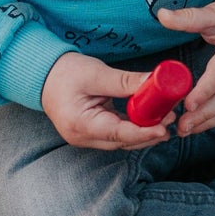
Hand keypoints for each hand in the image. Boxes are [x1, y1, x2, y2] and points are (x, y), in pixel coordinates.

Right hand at [41, 52, 172, 150]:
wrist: (43, 76)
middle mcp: (83, 137)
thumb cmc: (65, 72)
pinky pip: (116, 135)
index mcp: (81, 124)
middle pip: (123, 143)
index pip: (119, 134)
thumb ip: (126, 82)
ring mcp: (86, 138)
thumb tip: (156, 83)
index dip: (144, 133)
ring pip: (121, 141)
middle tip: (171, 118)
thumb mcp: (96, 74)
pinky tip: (149, 118)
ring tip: (165, 117)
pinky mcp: (91, 133)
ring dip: (143, 132)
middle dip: (149, 133)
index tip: (164, 128)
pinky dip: (133, 127)